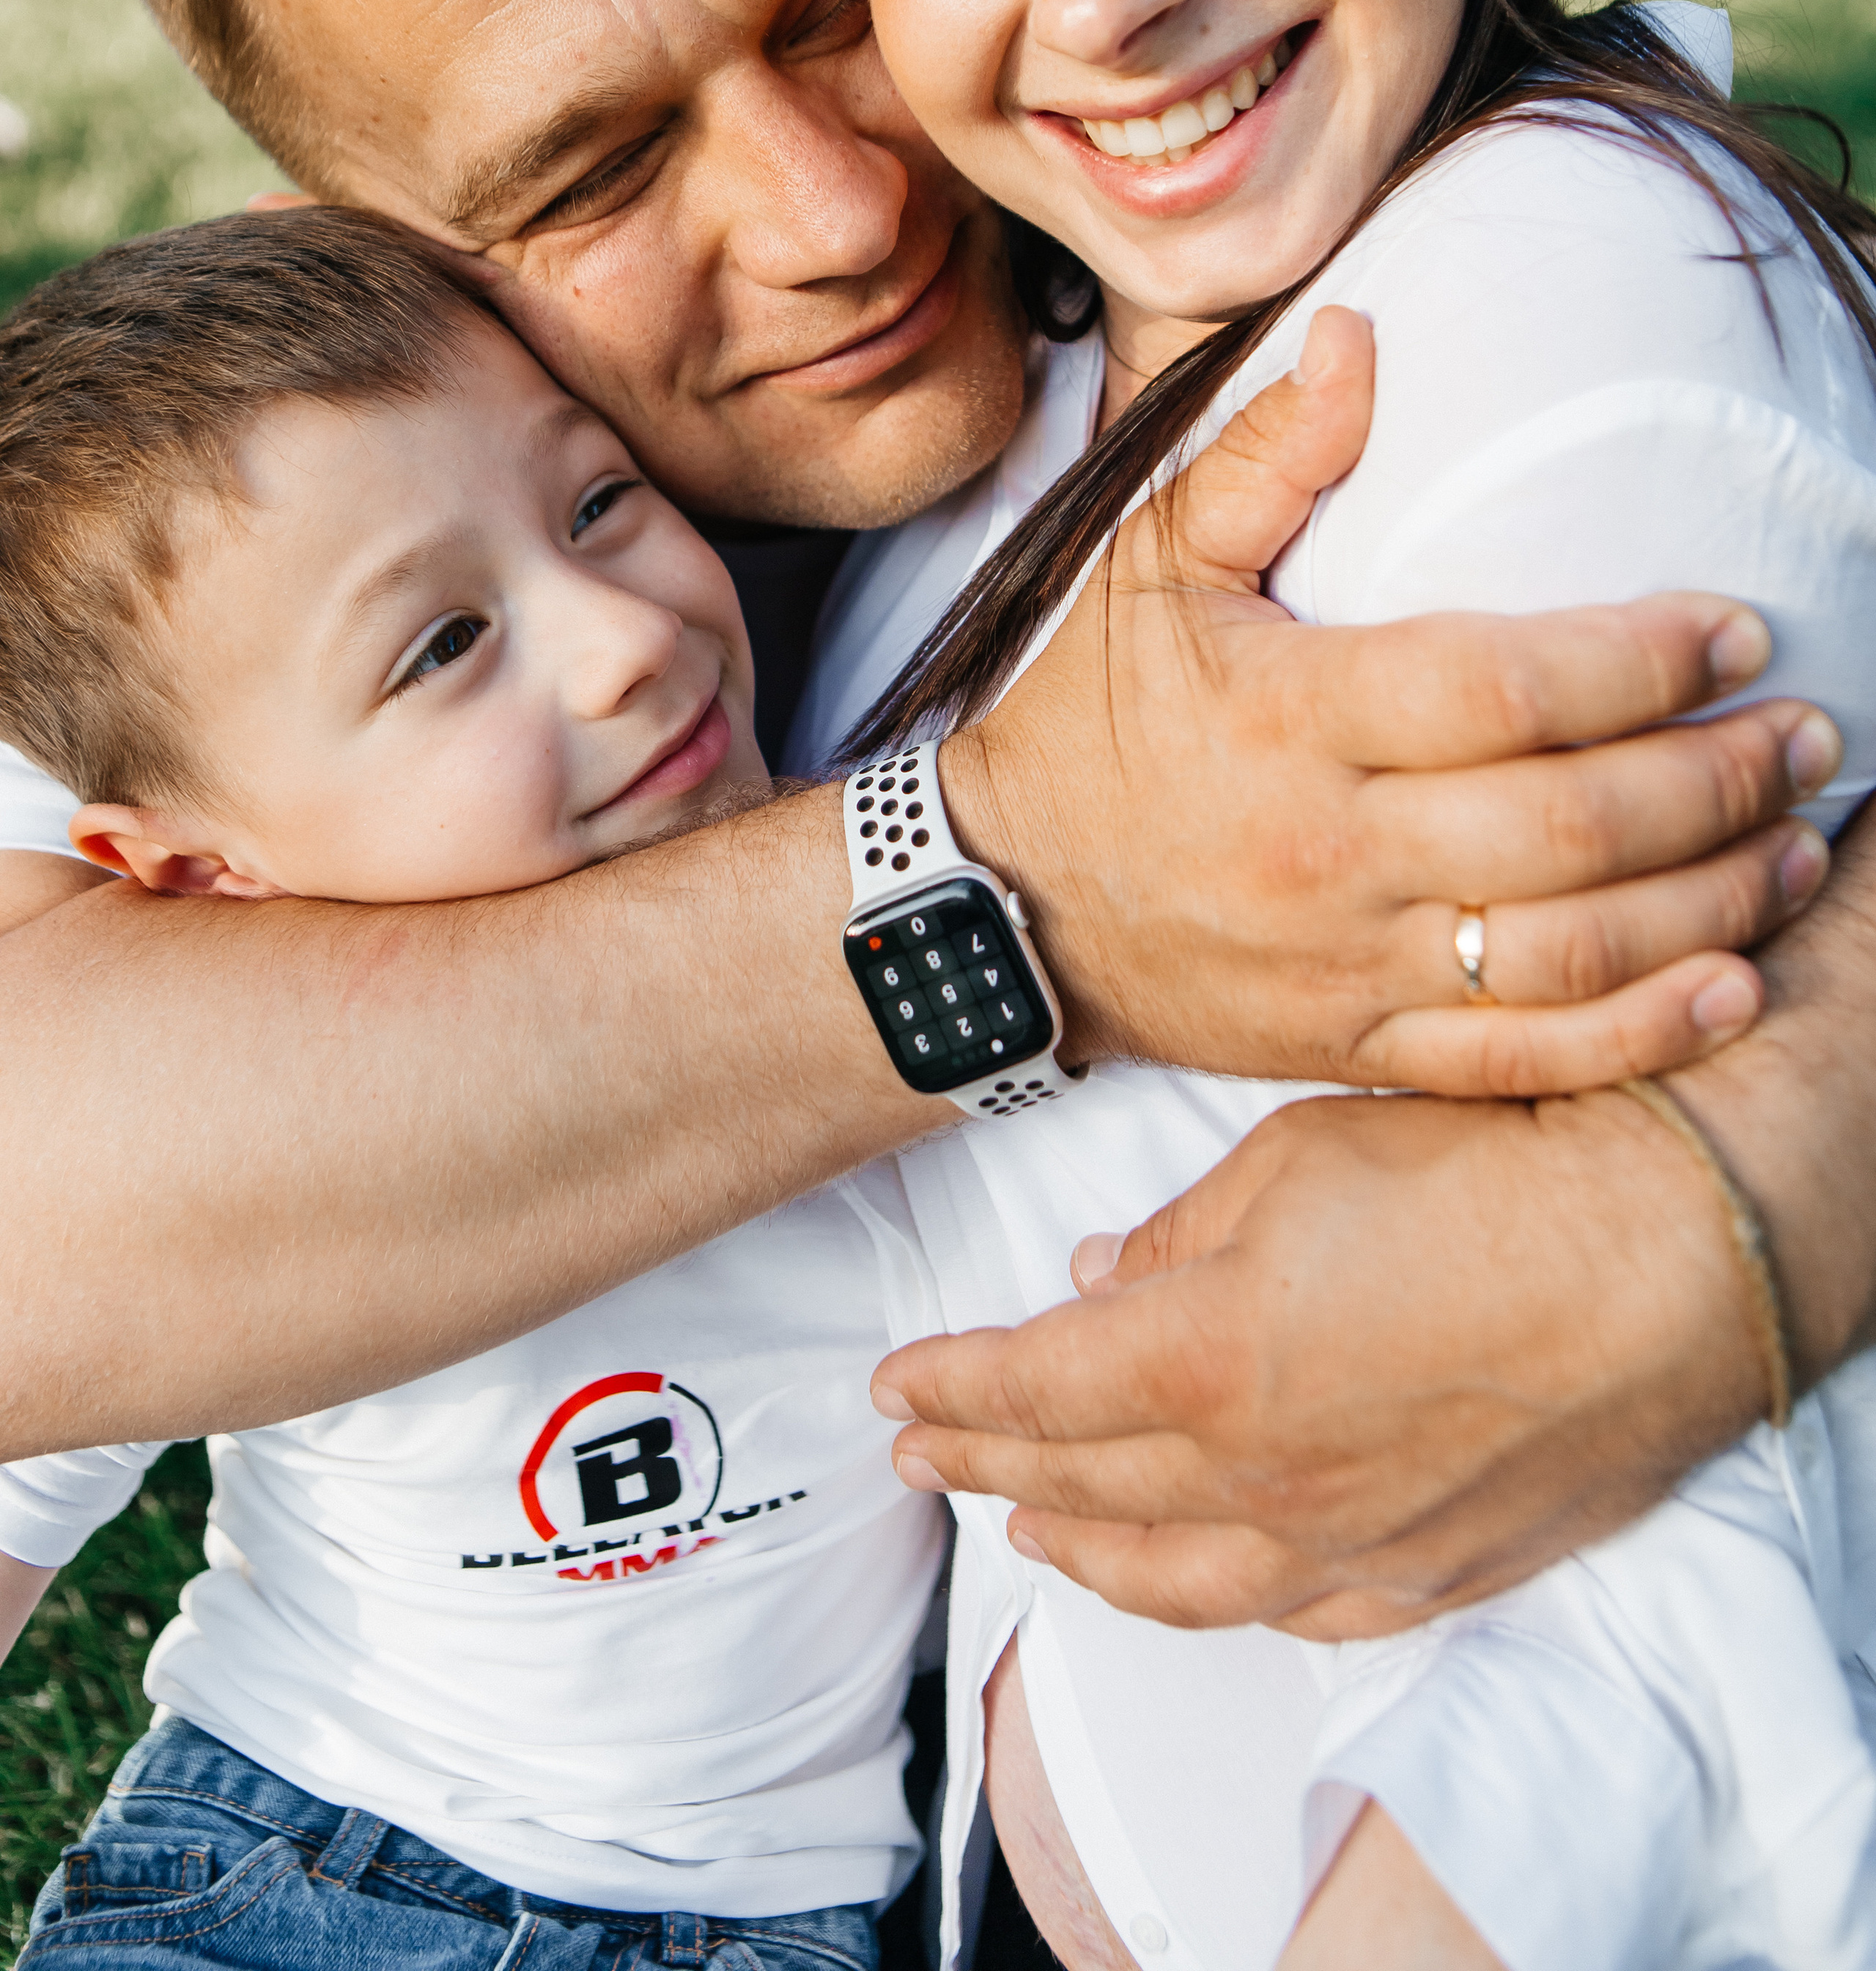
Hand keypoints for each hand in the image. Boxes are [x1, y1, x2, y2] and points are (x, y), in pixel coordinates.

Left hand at [871, 1080, 1766, 1634]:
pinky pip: (1290, 1611)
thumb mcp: (1295, 1157)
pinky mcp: (1429, 1569)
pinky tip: (1193, 1577)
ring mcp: (1343, 1540)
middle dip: (983, 1463)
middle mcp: (1256, 1473)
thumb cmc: (1486, 1175)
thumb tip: (1097, 1276)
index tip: (896, 1387)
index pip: (1029, 1387)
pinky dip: (1216, 1596)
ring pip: (1172, 1578)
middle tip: (921, 1455)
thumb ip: (1178, 1235)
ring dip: (1083, 1550)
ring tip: (1028, 1528)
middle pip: (1079, 1483)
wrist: (1665, 1253)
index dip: (949, 1388)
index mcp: (1201, 1357)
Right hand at [943, 310, 1835, 1095]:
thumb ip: (1262, 457)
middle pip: (1571, 827)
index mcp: (1291, 717)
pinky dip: (1641, 1034)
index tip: (1737, 627)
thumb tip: (1361, 335)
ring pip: (1570, 953)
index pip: (1505, 689)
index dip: (1641, 658)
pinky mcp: (1354, 1048)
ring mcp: (1349, 965)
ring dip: (1714, 901)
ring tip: (1802, 845)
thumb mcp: (1146, 568)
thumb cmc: (1084, 722)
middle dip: (1718, 780)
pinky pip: (1519, 1059)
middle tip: (1807, 733)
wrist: (998, 906)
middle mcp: (1333, 851)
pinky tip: (1733, 984)